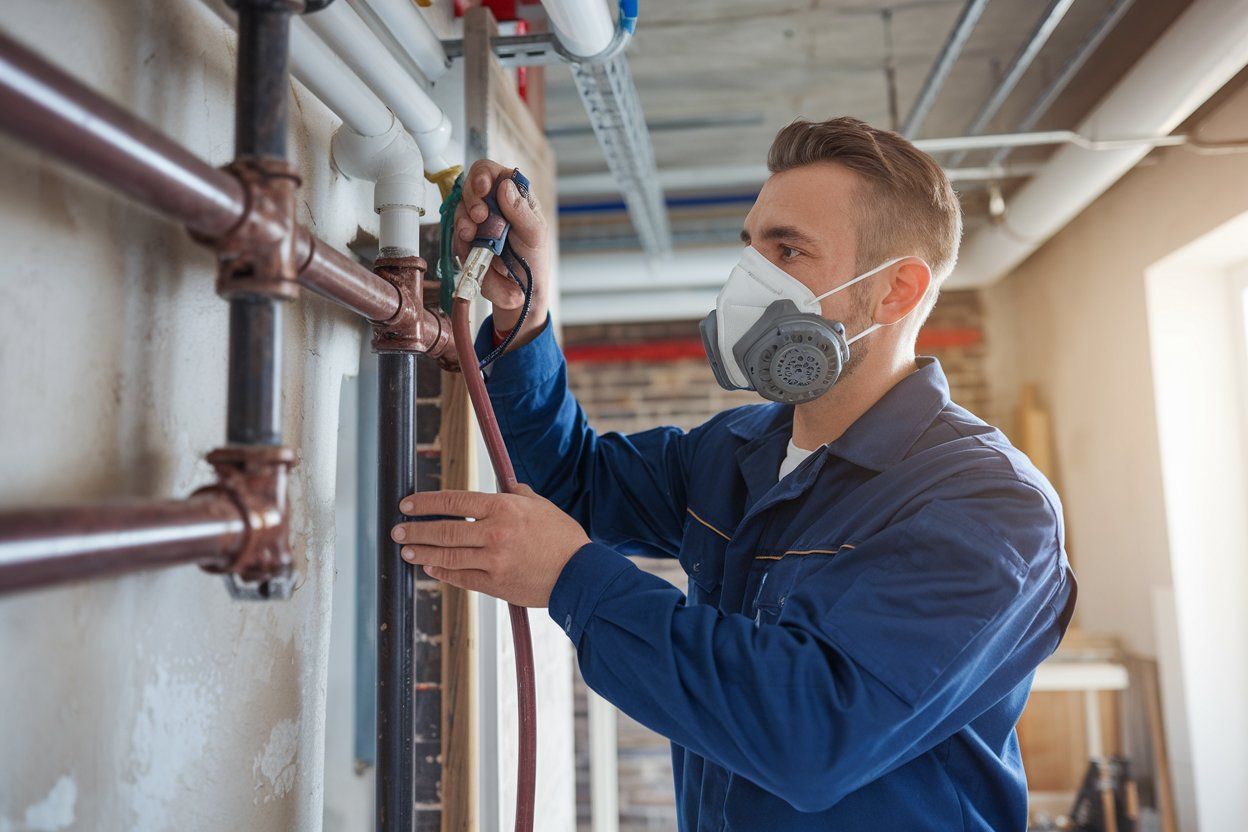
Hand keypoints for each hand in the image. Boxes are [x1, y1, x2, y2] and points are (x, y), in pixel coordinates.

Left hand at [391, 485, 589, 607]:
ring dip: (422, 552)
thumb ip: (518, 494)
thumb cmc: (562, 537)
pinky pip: (461, 577)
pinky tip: (430, 567)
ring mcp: (493, 561)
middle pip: (444, 530)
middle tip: (398, 531)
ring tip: (406, 550)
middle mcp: (494, 533)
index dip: (426, 503)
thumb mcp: (541, 506)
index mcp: (503, 508)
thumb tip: (506, 486)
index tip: (408, 505)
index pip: (454, 501)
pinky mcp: (495, 585)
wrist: (579, 574)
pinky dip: (442, 572)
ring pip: (447, 555)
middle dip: (415, 530)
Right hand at [454, 159, 550, 347]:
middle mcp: (492, 205)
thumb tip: (505, 186)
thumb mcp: (535, 235)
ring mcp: (478, 223)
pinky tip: (470, 249)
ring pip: (460, 210)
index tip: (482, 189)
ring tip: (472, 236)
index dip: (483, 175)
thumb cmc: (533, 259)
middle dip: (471, 200)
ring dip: (464, 222)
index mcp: (513, 196)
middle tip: (478, 217)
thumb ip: (521, 212)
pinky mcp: (467, 242)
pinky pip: (456, 236)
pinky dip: (461, 242)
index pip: (492, 172)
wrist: (521, 292)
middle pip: (470, 187)